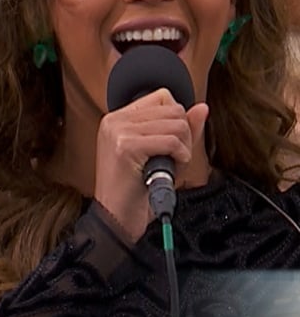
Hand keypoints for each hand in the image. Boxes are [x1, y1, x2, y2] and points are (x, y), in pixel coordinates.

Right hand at [95, 88, 208, 240]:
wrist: (116, 219)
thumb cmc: (135, 191)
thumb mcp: (161, 154)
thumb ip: (181, 129)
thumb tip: (201, 108)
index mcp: (118, 118)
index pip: (162, 96)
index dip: (177, 120)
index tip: (171, 144)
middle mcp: (115, 120)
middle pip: (172, 107)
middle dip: (184, 134)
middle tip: (174, 157)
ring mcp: (118, 131)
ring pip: (176, 123)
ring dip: (183, 147)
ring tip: (170, 164)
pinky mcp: (125, 146)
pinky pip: (171, 141)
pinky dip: (179, 156)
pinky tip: (169, 169)